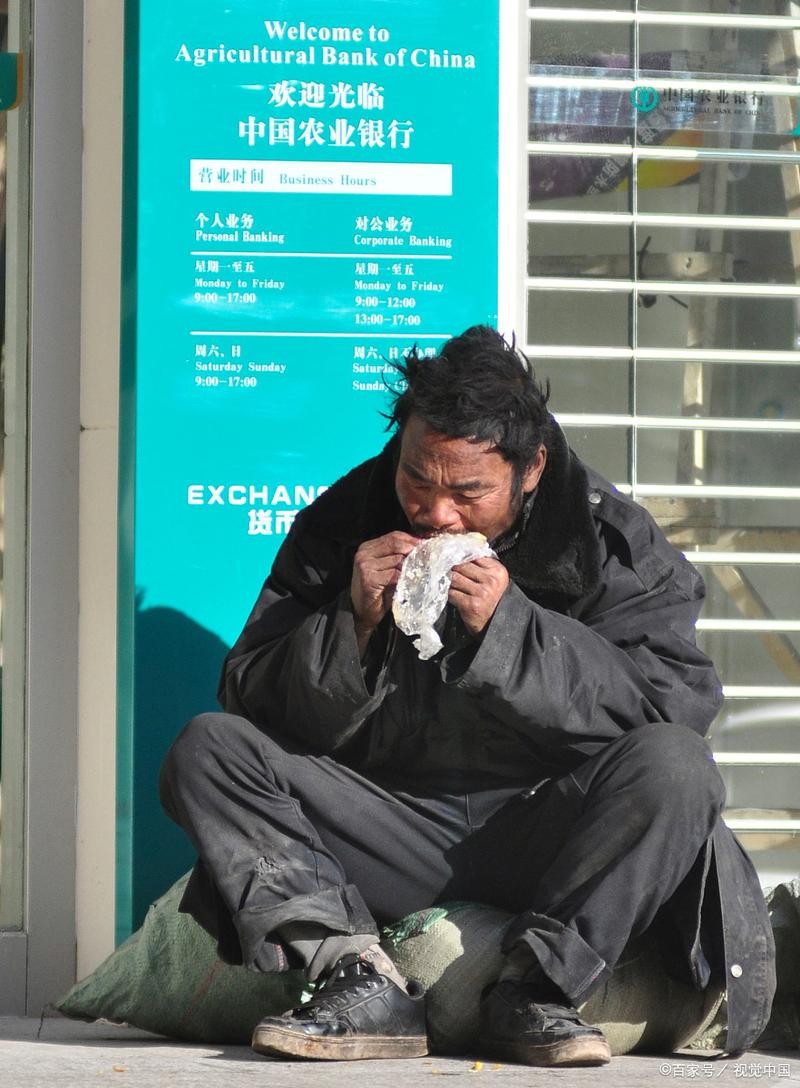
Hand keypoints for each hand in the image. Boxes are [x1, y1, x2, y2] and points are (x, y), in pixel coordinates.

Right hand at [351, 531, 418, 651]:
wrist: (363, 612)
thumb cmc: (379, 591)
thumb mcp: (389, 569)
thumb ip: (399, 556)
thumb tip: (422, 547)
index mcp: (368, 547)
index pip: (394, 535)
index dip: (412, 540)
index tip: (426, 546)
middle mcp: (364, 553)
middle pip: (396, 544)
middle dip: (414, 550)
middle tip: (429, 557)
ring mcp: (365, 564)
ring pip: (397, 559)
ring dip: (411, 567)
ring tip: (420, 572)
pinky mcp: (368, 578)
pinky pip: (394, 574)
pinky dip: (404, 579)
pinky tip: (408, 583)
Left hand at [448, 557, 508, 637]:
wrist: (497, 625)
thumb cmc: (494, 600)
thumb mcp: (495, 580)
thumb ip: (483, 566)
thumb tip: (462, 551)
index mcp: (498, 571)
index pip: (473, 555)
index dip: (461, 556)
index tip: (453, 556)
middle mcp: (491, 580)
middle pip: (462, 565)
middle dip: (453, 568)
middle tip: (445, 569)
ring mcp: (481, 593)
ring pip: (455, 578)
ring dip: (449, 581)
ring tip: (449, 583)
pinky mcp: (471, 604)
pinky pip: (452, 593)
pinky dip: (449, 593)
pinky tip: (452, 595)